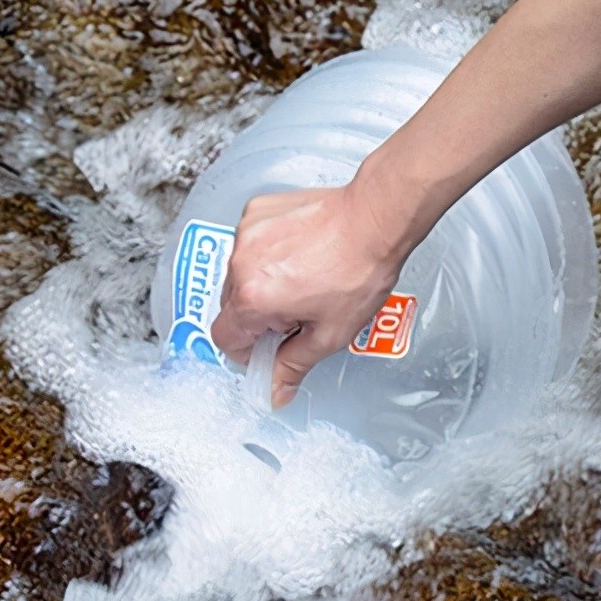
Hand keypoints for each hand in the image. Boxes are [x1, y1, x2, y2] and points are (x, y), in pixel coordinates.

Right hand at [210, 183, 408, 407]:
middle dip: (259, 316)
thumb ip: (294, 365)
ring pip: (240, 273)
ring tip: (303, 279)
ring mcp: (247, 232)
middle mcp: (241, 263)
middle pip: (232, 306)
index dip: (249, 350)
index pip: (225, 339)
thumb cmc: (359, 271)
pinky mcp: (258, 210)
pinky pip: (250, 243)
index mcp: (253, 298)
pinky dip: (268, 253)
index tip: (271, 346)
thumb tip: (275, 391)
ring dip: (261, 283)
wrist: (375, 219)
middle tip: (297, 313)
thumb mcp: (330, 334)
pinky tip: (300, 253)